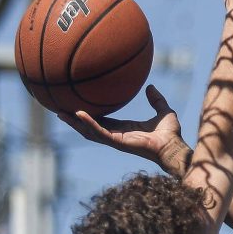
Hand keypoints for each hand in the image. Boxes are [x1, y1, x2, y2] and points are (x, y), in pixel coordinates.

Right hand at [57, 85, 189, 172]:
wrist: (173, 146)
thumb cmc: (170, 134)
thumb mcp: (163, 111)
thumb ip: (156, 100)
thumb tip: (150, 87)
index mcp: (124, 129)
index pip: (103, 121)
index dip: (90, 115)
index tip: (78, 106)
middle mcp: (117, 135)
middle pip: (90, 128)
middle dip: (75, 120)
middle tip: (59, 110)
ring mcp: (116, 140)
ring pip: (90, 131)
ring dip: (75, 123)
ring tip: (60, 113)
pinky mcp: (118, 142)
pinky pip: (100, 132)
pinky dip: (89, 123)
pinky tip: (78, 114)